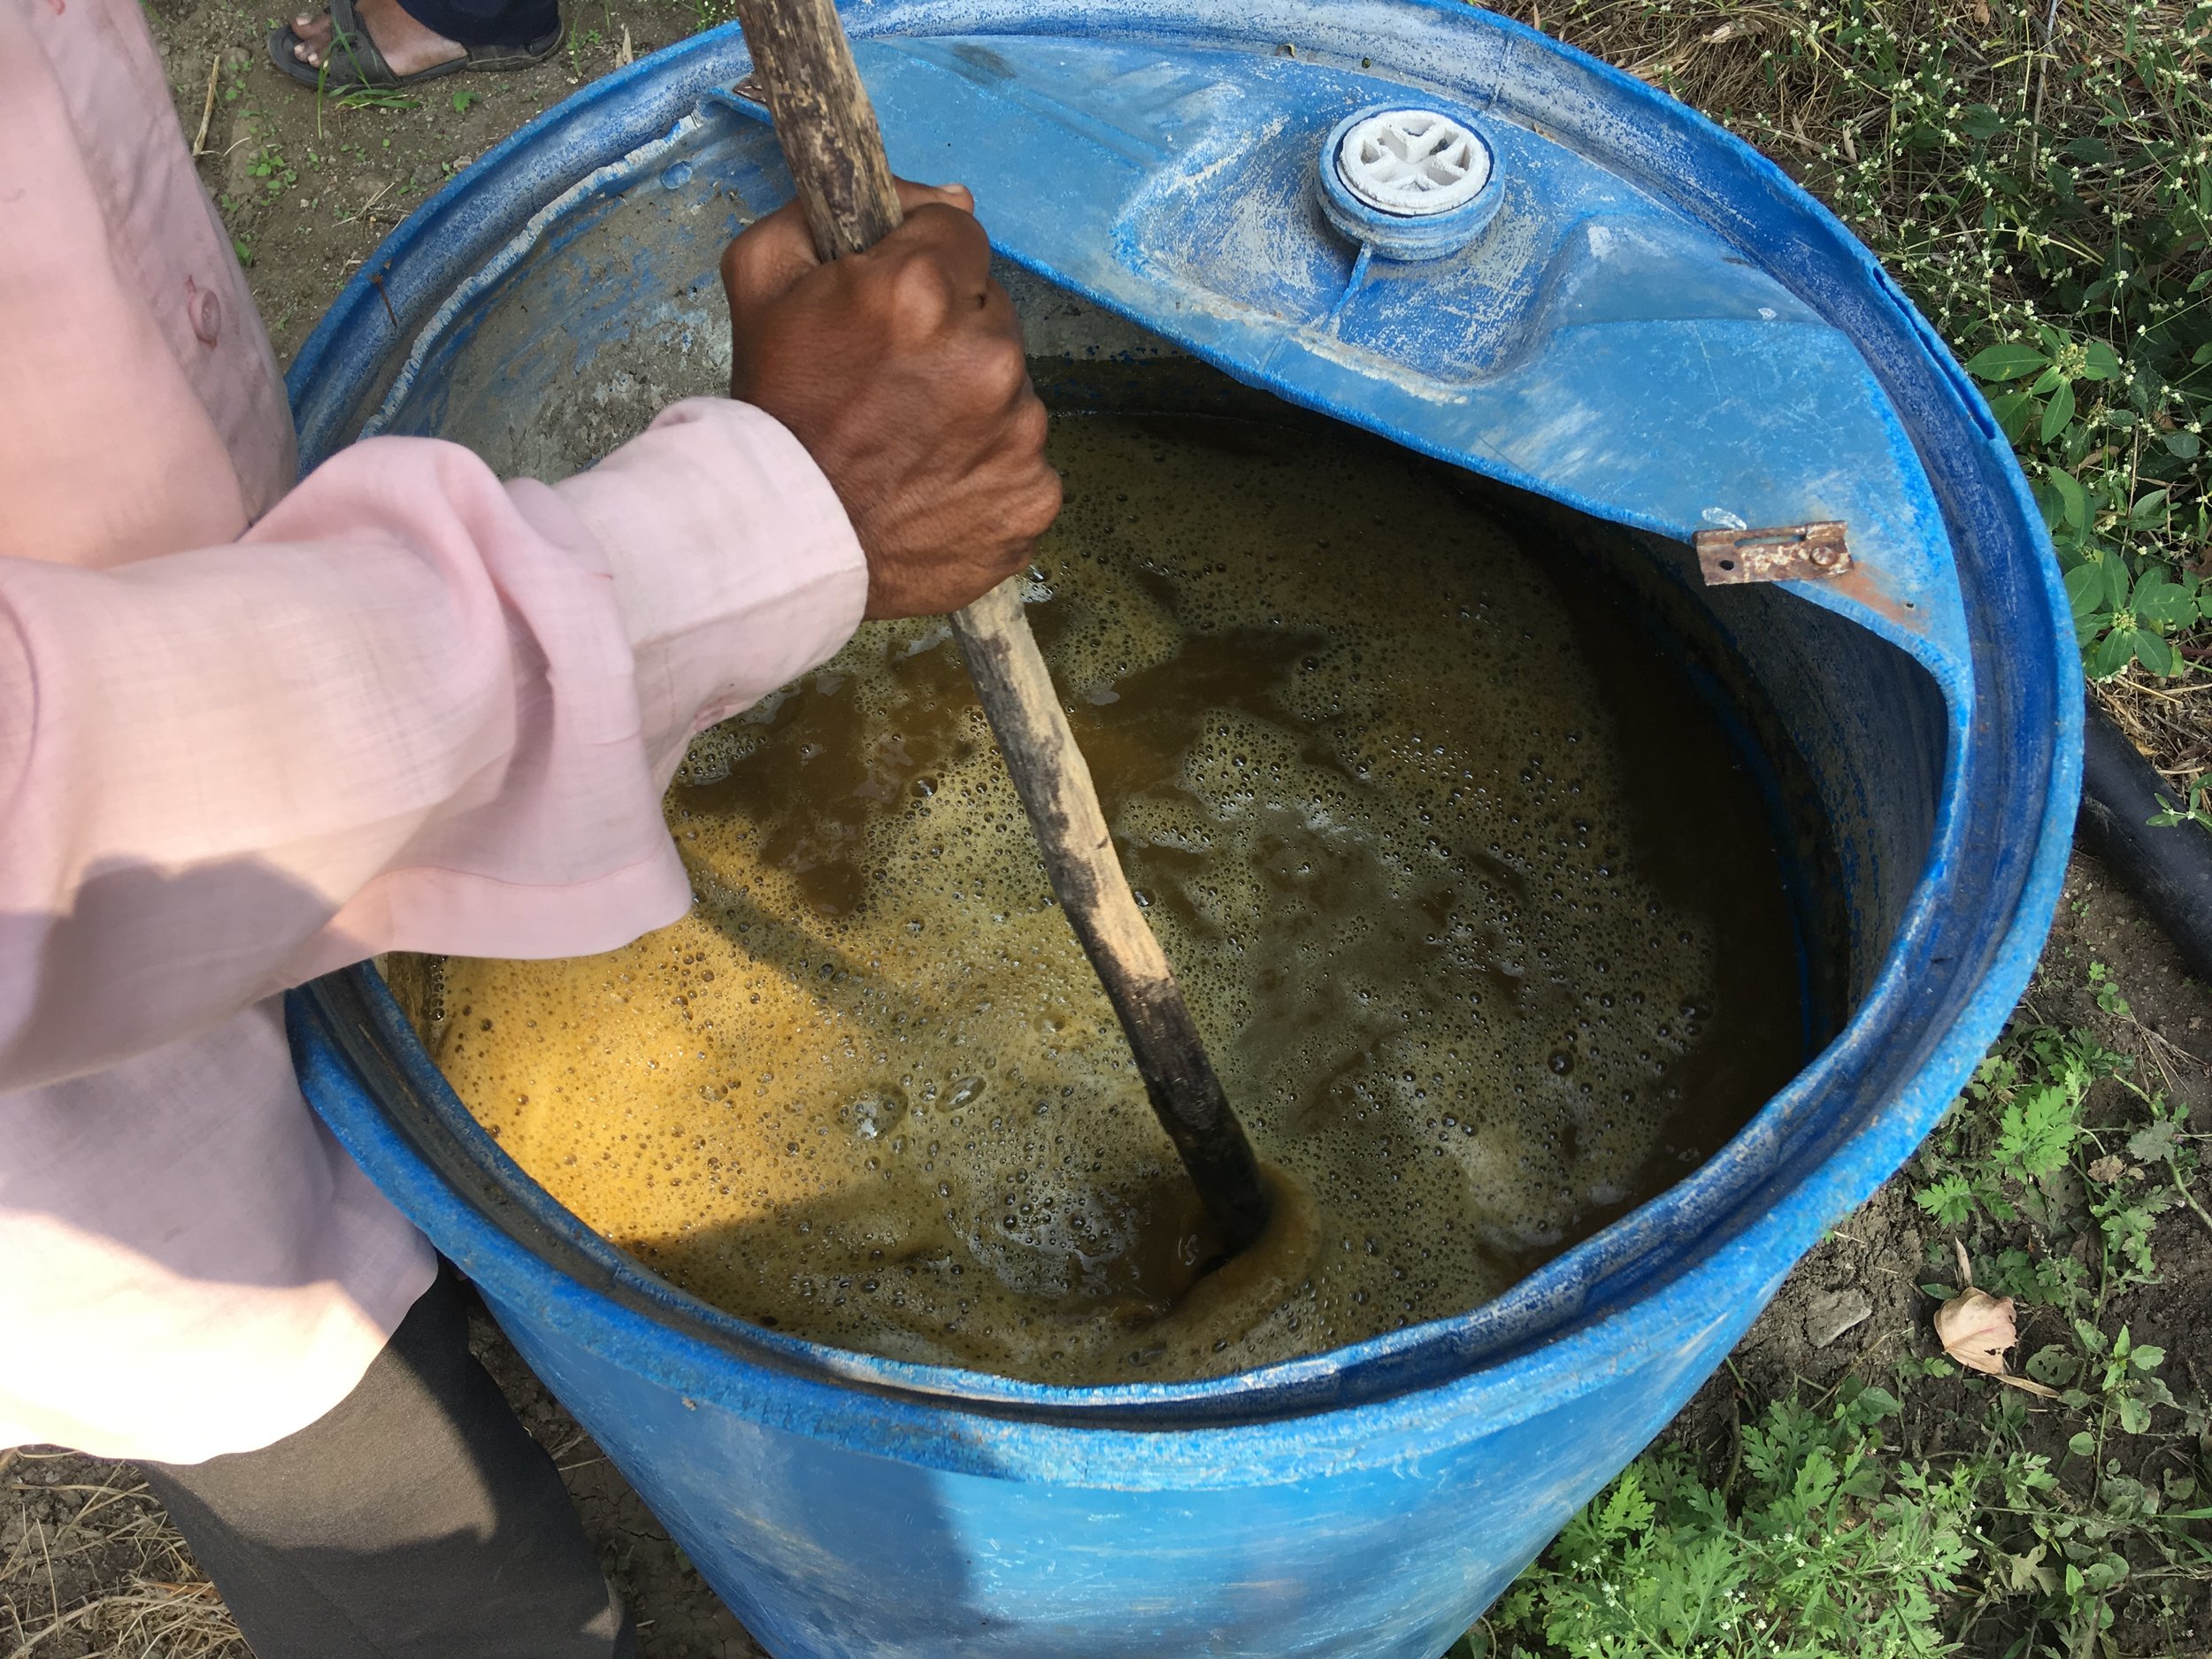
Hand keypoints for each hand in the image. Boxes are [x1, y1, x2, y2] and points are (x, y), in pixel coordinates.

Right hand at [721, 181, 1061, 619]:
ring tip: (908, 441)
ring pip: (1011, 388)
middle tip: (890, 384)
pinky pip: (1023, 461)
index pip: (960, 232)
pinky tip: (934, 484)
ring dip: (972, 404)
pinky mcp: (1033, 495)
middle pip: (990, 311)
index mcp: (921, 288)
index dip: (922, 265)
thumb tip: (937, 193)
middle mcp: (985, 353)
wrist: (783, 543)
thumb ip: (829, 208)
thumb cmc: (771, 411)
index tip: (892, 306)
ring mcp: (1018, 430)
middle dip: (949, 334)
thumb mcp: (761, 278)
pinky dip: (988, 470)